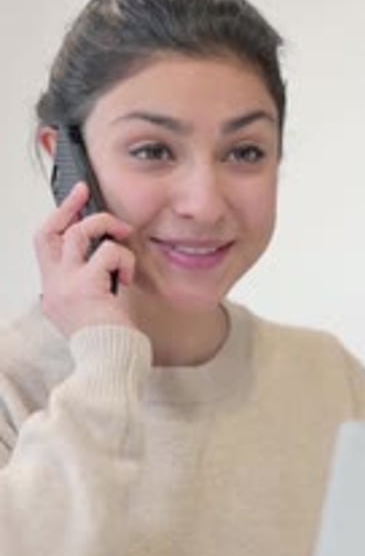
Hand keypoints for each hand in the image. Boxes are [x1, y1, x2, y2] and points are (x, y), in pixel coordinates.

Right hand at [35, 181, 136, 335]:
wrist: (110, 363)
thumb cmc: (108, 342)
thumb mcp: (91, 311)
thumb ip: (89, 285)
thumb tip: (104, 254)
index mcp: (54, 293)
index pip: (45, 245)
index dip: (58, 219)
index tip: (74, 201)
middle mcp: (54, 287)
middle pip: (49, 233)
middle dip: (69, 207)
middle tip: (85, 192)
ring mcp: (66, 285)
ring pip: (80, 233)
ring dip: (106, 226)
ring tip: (124, 235)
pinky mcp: (86, 285)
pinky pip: (108, 253)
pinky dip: (124, 259)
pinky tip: (128, 277)